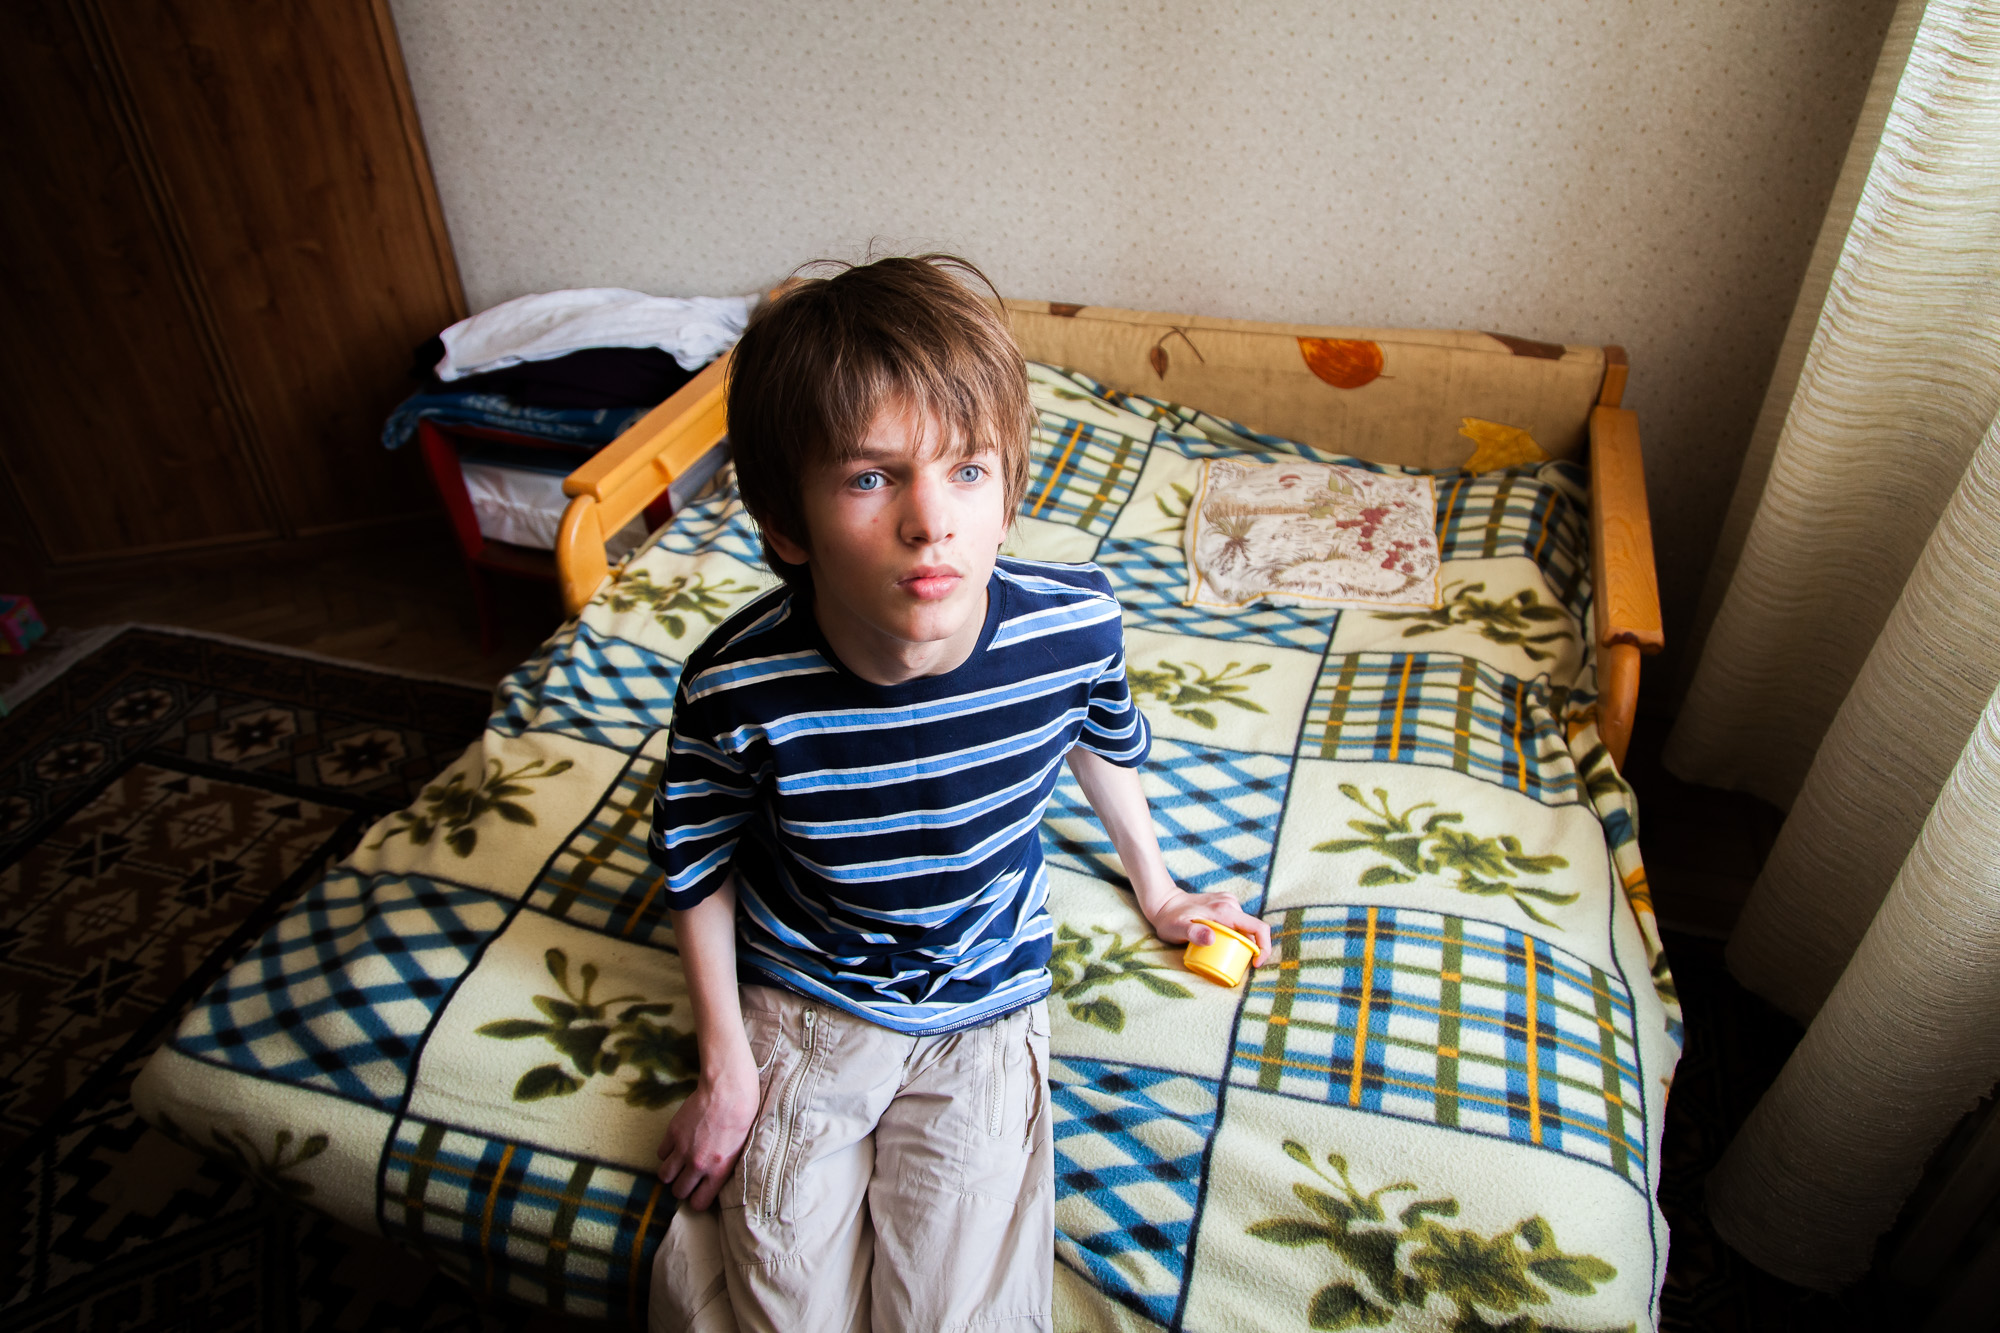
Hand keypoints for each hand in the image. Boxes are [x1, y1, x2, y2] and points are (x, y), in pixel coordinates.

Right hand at [656, 1058, 758, 1210]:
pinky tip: (676, 1145)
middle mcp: (698, 1164)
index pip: (699, 1203)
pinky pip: (661, 1153)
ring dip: (671, 1173)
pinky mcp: (673, 1132)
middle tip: (687, 1178)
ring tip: (679, 1165)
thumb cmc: (742, 1117)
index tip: (699, 1193)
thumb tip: (713, 1178)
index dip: (698, 1200)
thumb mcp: (740, 1149)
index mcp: (718, 1171)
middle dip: (682, 1188)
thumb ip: (723, 1167)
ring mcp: (683, 1149)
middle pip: (679, 1191)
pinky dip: (667, 1152)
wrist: (729, 1089)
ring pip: (665, 1176)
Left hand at [1141, 888, 1274, 966]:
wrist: (1164, 902)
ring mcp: (1228, 903)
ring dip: (1243, 944)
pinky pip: (1238, 924)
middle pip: (1253, 930)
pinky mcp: (1225, 906)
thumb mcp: (1177, 929)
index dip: (1264, 948)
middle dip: (1252, 950)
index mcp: (1225, 910)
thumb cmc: (1169, 919)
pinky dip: (1237, 937)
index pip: (1258, 927)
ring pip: (1246, 928)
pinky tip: (1224, 945)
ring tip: (1227, 957)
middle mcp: (1230, 904)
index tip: (1255, 964)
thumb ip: (1193, 933)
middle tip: (1234, 964)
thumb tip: (1212, 939)